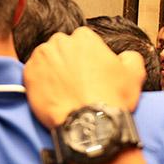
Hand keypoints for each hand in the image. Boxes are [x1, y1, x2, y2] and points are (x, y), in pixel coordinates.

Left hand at [24, 27, 145, 127]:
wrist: (89, 125)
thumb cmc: (110, 101)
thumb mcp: (134, 74)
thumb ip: (130, 57)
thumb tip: (126, 56)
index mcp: (84, 38)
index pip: (83, 41)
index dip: (87, 57)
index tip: (90, 70)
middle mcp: (60, 42)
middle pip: (63, 48)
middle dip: (68, 61)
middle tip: (77, 82)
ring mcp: (42, 57)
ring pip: (46, 59)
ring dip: (53, 70)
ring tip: (64, 90)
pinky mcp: (29, 74)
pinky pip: (32, 74)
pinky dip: (39, 82)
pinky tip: (53, 95)